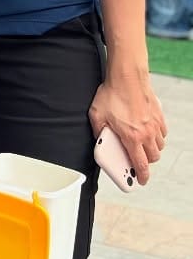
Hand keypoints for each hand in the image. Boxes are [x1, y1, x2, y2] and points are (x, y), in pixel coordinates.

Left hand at [89, 69, 165, 184]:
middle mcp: (147, 134)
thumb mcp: (96, 115)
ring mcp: (155, 125)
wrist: (127, 76)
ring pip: (159, 146)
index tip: (141, 182)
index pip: (141, 165)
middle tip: (136, 159)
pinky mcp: (159, 116)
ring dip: (151, 149)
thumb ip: (98, 131)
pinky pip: (162, 133)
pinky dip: (157, 136)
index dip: (141, 177)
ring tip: (140, 145)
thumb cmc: (112, 94)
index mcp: (131, 137)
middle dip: (146, 162)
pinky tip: (147, 131)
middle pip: (152, 158)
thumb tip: (100, 139)